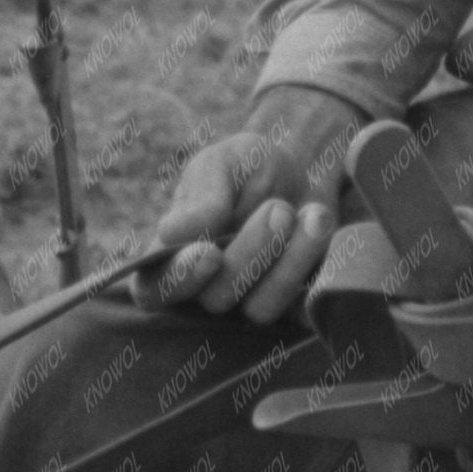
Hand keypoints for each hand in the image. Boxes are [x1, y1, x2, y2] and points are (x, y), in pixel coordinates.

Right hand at [145, 84, 357, 325]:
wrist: (305, 168)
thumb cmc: (248, 166)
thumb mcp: (221, 163)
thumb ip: (200, 194)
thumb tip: (171, 233)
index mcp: (171, 254)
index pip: (154, 288)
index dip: (178, 279)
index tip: (209, 252)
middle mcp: (205, 287)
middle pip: (214, 298)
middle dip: (249, 254)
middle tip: (277, 210)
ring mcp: (247, 301)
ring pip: (258, 308)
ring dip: (285, 260)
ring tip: (306, 212)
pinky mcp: (290, 304)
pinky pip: (297, 304)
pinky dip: (309, 261)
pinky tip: (317, 220)